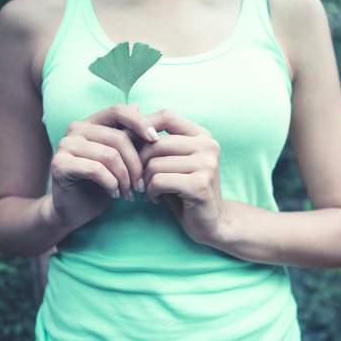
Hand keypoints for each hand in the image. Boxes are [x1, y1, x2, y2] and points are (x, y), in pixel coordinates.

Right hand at [50, 103, 158, 229]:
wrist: (76, 211)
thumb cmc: (102, 184)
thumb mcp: (121, 159)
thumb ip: (127, 135)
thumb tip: (137, 105)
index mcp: (92, 122)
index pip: (119, 110)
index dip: (140, 122)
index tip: (156, 140)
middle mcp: (76, 128)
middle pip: (119, 138)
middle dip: (136, 165)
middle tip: (141, 186)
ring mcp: (65, 144)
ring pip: (110, 155)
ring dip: (125, 179)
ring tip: (129, 193)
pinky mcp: (59, 164)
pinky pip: (96, 170)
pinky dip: (111, 184)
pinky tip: (114, 194)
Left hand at [139, 109, 224, 244]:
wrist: (211, 224)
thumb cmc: (184, 191)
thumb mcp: (172, 162)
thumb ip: (157, 143)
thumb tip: (129, 120)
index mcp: (202, 136)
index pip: (166, 116)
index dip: (142, 128)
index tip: (131, 147)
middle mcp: (208, 146)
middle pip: (155, 143)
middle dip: (139, 163)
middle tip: (139, 180)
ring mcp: (207, 165)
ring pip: (154, 164)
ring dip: (145, 181)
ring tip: (149, 191)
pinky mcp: (200, 185)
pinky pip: (159, 181)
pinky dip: (151, 192)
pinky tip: (156, 199)